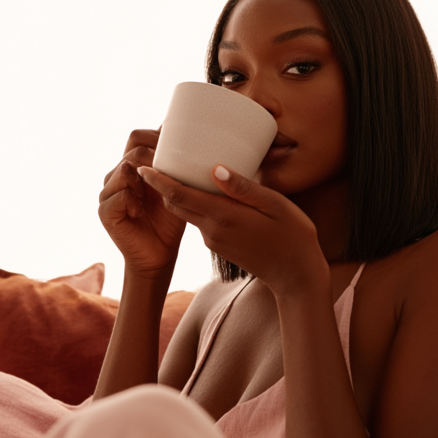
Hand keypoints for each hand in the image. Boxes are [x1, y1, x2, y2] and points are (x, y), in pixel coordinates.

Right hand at [98, 129, 186, 278]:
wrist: (160, 253)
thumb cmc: (170, 219)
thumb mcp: (178, 187)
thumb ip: (177, 164)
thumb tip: (194, 135)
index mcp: (133, 165)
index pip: (137, 137)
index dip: (156, 138)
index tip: (177, 154)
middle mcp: (117, 174)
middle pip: (133, 151)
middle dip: (155, 161)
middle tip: (169, 179)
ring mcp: (108, 191)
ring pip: (125, 169)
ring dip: (146, 182)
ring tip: (154, 199)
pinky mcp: (105, 210)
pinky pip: (120, 195)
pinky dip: (135, 201)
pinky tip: (141, 212)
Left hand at [137, 164, 328, 299]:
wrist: (295, 276)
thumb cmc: (292, 236)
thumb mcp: (275, 204)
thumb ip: (244, 188)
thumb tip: (215, 168)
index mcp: (223, 216)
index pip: (179, 196)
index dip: (158, 180)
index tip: (143, 165)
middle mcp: (212, 230)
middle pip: (175, 205)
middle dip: (161, 185)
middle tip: (157, 161)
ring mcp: (213, 240)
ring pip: (186, 213)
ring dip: (177, 195)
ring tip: (179, 171)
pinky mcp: (218, 246)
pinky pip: (199, 221)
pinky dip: (194, 205)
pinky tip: (204, 192)